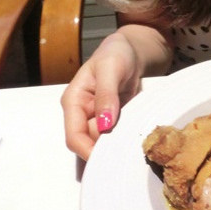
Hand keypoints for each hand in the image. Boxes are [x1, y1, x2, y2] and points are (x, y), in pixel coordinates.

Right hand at [60, 32, 143, 160]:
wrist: (131, 50)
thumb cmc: (116, 53)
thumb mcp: (110, 68)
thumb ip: (106, 95)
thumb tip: (104, 124)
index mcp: (73, 101)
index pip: (74, 136)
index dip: (88, 151)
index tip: (108, 159)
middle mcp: (82, 113)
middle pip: (89, 143)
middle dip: (105, 150)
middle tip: (127, 152)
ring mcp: (97, 118)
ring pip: (104, 142)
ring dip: (118, 144)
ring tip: (135, 141)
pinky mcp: (113, 119)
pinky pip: (117, 135)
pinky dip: (125, 137)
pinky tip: (137, 135)